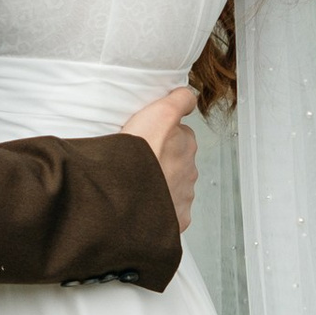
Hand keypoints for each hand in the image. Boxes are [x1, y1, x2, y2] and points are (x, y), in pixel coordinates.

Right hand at [122, 84, 199, 232]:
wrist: (124, 198)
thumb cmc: (139, 157)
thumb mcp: (160, 114)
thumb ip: (179, 100)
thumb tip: (189, 95)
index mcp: (187, 144)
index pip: (179, 134)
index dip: (160, 134)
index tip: (145, 138)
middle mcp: (190, 171)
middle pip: (175, 161)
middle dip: (160, 161)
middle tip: (137, 162)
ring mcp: (184, 197)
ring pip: (171, 187)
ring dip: (158, 185)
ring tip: (135, 183)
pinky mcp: (176, 219)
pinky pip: (169, 212)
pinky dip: (158, 208)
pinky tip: (142, 203)